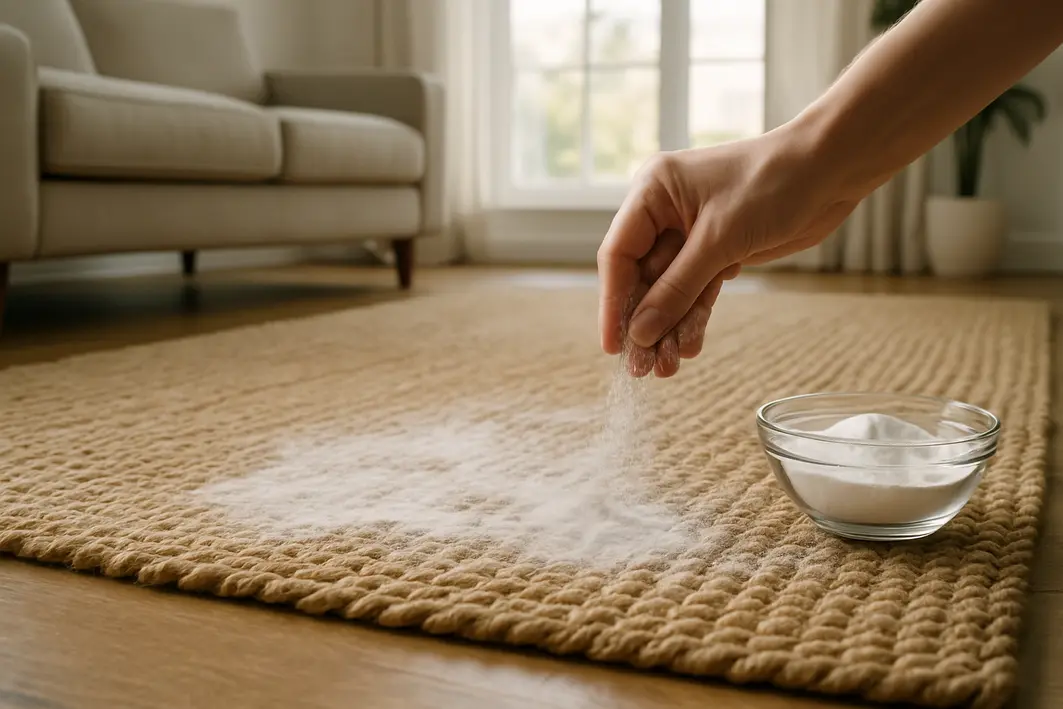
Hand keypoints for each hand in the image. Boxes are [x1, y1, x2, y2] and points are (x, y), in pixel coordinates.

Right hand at [597, 125, 859, 376]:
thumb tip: (638, 334)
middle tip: (643, 368)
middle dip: (645, 323)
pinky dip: (694, 316)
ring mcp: (692, 233)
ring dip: (670, 328)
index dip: (613, 303)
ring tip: (669, 368)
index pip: (619, 255)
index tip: (614, 346)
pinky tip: (690, 345)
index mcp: (652, 193)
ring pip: (670, 290)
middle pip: (643, 279)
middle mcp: (665, 212)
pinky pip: (696, 290)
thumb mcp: (719, 241)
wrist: (832, 170)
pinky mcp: (719, 249)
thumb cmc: (772, 184)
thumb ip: (676, 289)